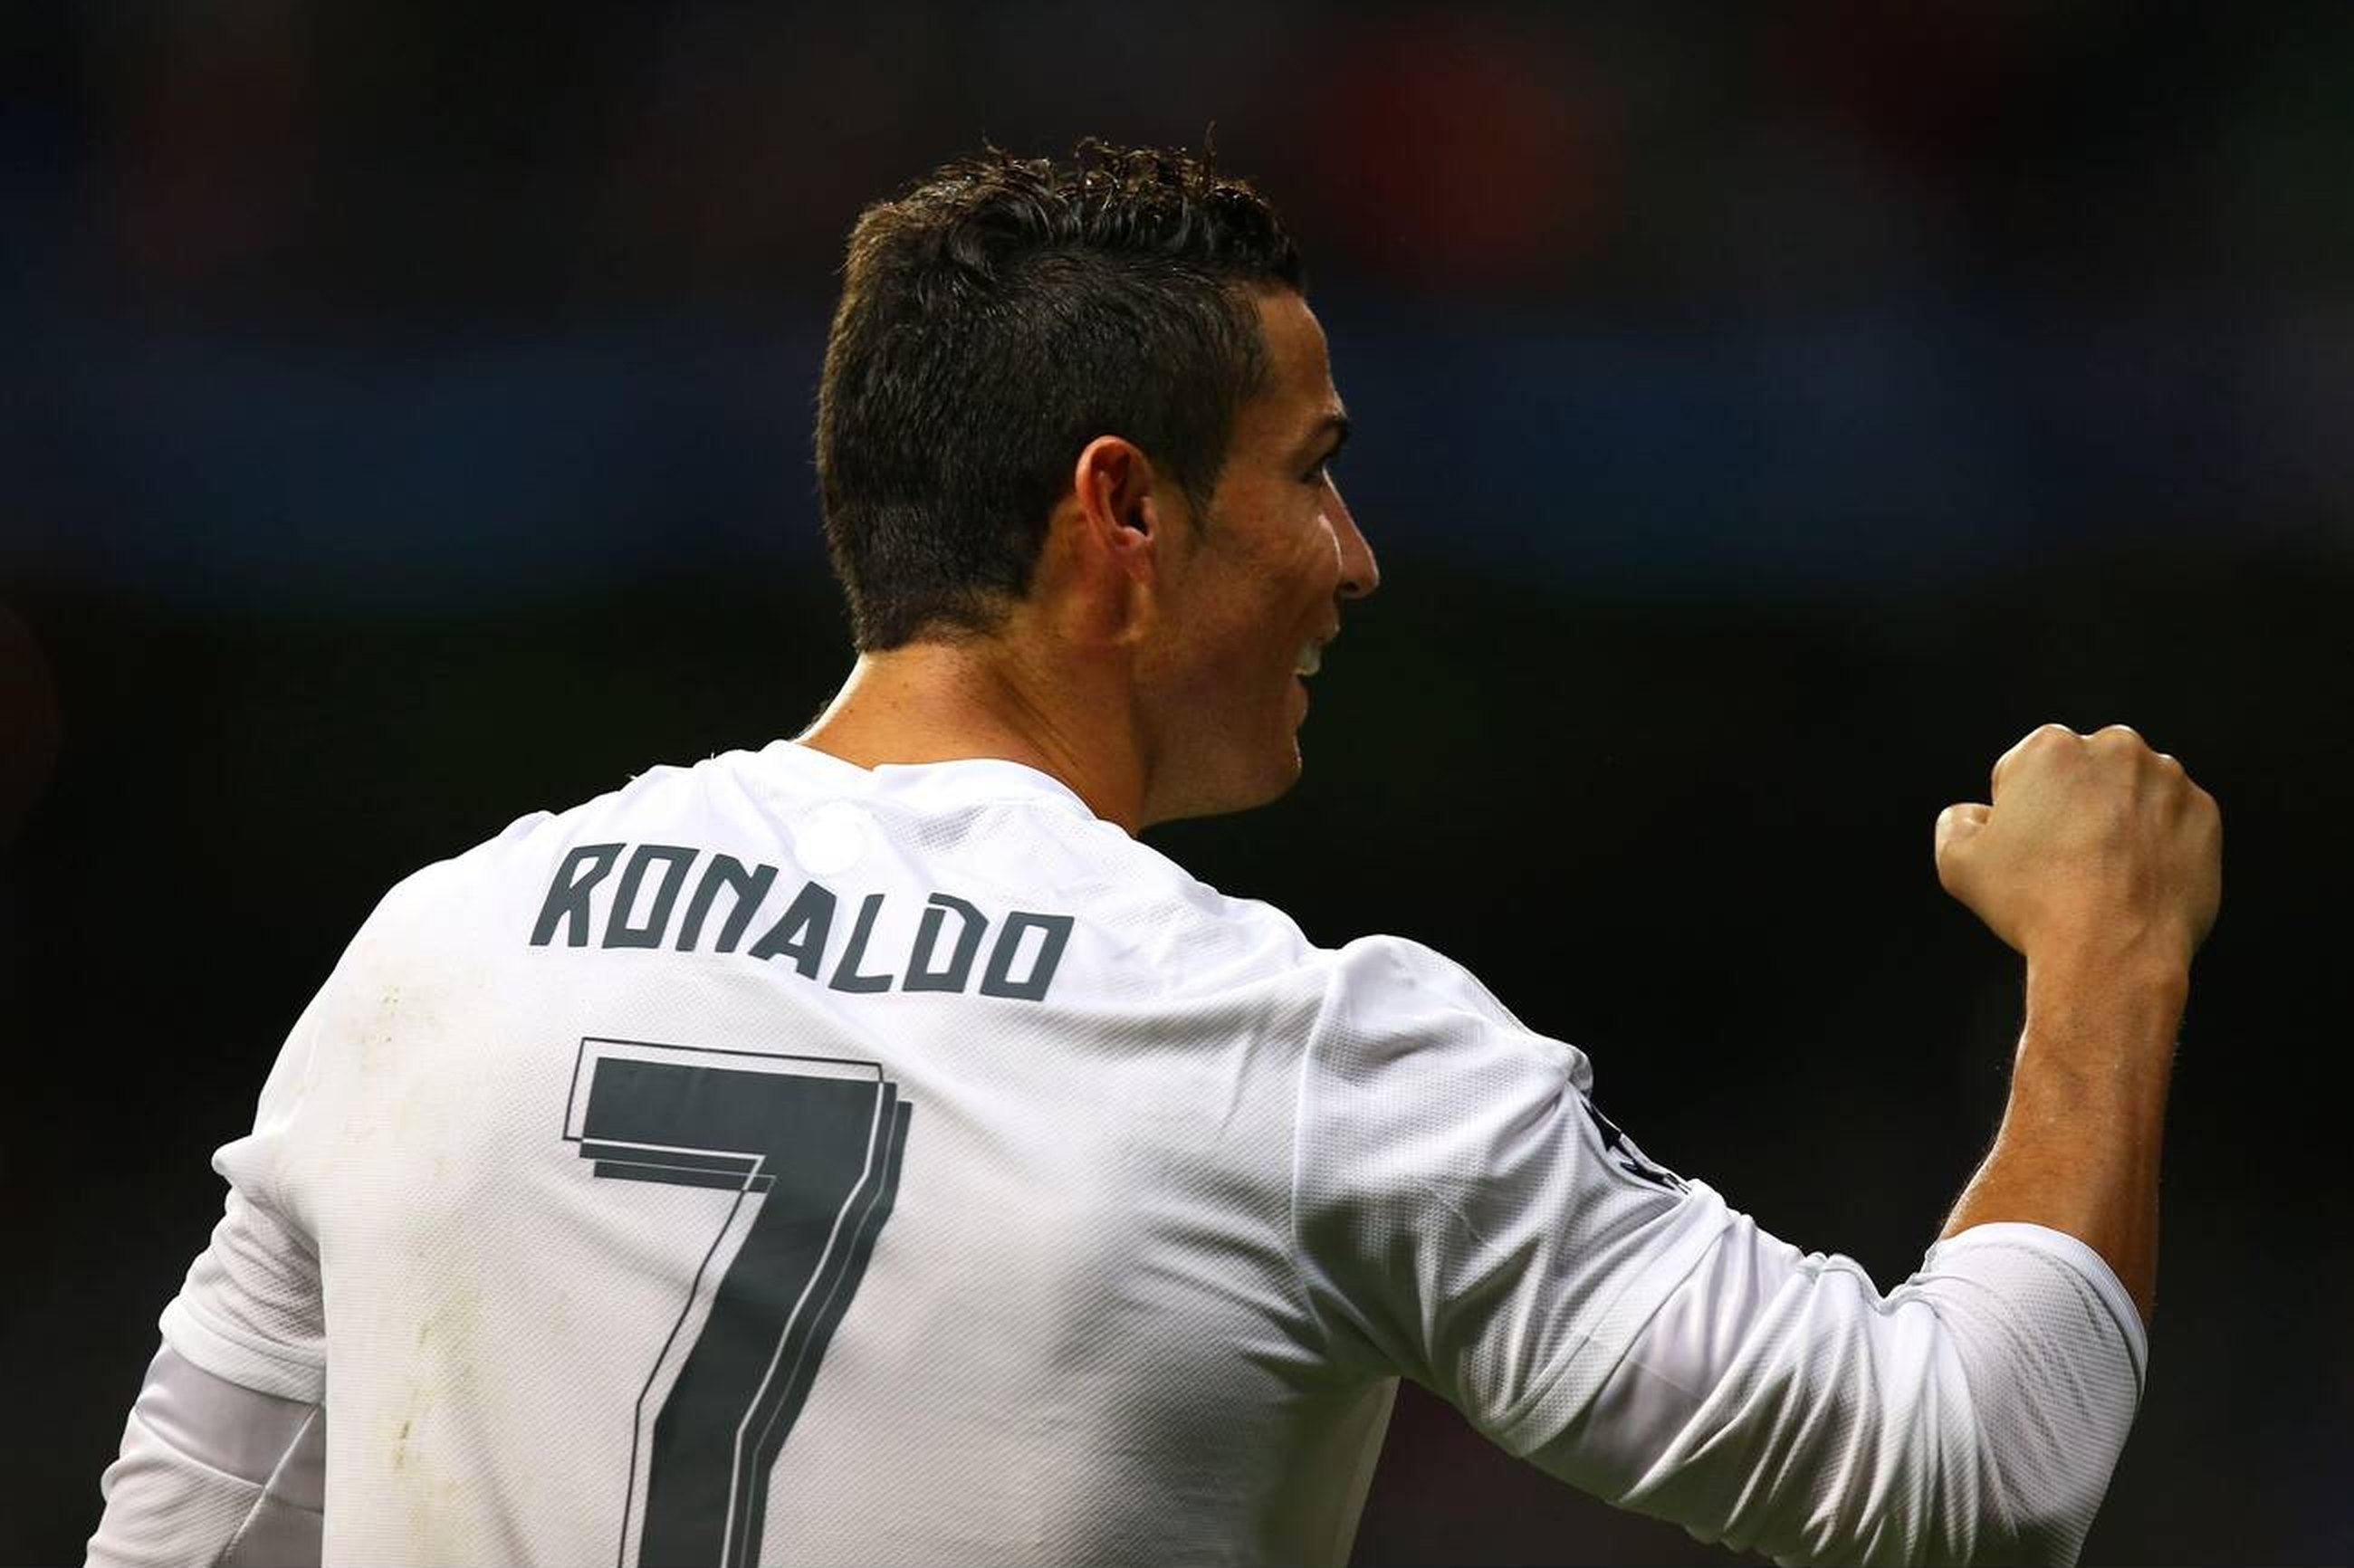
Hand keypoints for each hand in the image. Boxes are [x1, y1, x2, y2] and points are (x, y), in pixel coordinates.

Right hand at [1936, 724, 2221, 969]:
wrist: (2113, 951)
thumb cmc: (2032, 903)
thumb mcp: (1957, 863)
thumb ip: (1956, 822)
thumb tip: (1973, 815)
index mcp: (2050, 747)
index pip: (2023, 771)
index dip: (2017, 815)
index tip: (2027, 851)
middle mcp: (2116, 748)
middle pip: (2084, 774)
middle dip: (2074, 807)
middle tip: (2065, 863)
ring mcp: (2168, 780)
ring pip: (2133, 795)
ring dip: (2119, 823)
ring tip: (2106, 877)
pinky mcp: (2205, 815)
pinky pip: (2175, 823)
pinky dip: (2159, 845)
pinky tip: (2138, 882)